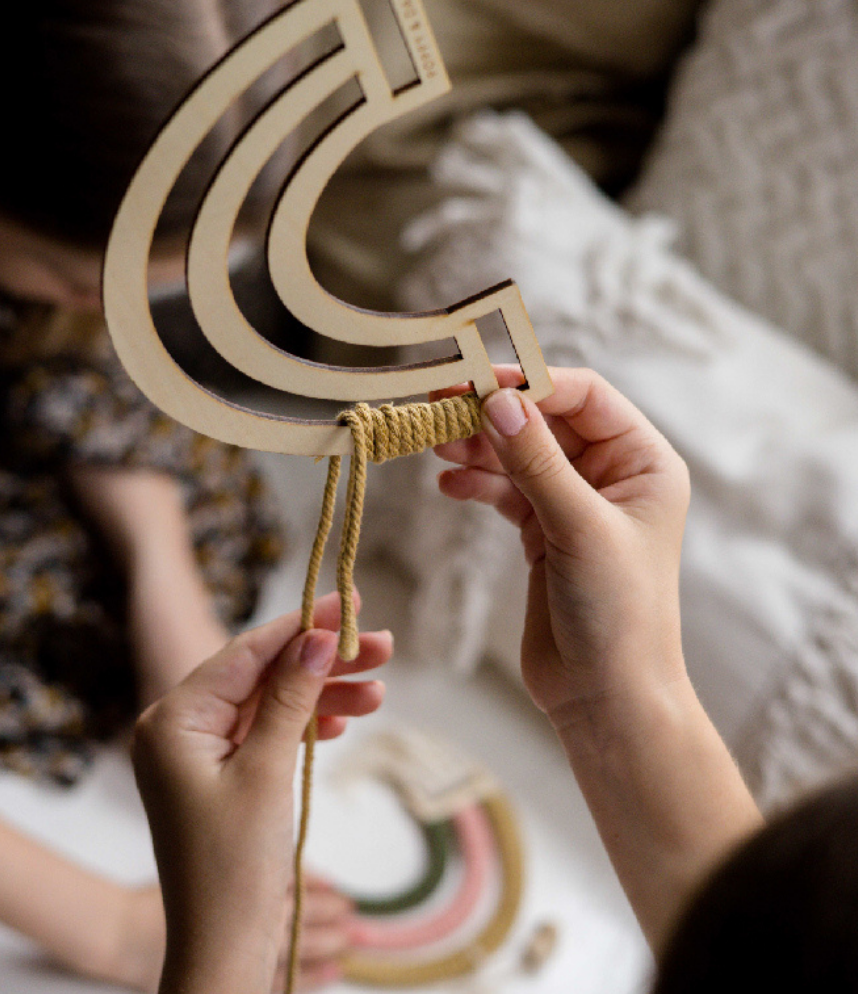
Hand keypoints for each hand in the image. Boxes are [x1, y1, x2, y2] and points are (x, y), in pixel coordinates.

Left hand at [132, 592, 391, 993]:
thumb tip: (314, 639)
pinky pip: (267, 733)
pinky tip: (345, 718)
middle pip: (260, 675)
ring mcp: (198, 752)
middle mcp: (178, 728)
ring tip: (378, 689)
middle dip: (320, 662)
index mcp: (171, 721)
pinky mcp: (220, 774)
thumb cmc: (233, 869)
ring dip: (322, 695)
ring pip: (269, 703)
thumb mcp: (267, 773)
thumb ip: (290, 699)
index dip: (297, 626)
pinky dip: (306, 725)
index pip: (243, 654)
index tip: (343, 604)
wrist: (223, 950)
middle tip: (379, 646)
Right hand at [435, 366, 689, 728]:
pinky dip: (478, 485)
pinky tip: (450, 486)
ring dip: (479, 449)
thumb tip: (495, 400)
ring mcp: (574, 504)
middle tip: (440, 409)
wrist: (606, 698)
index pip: (582, 396)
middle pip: (544, 421)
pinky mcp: (544, 534)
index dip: (531, 383)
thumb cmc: (618, 614)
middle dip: (494, 416)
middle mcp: (611, 476)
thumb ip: (536, 461)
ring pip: (519, 455)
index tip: (477, 383)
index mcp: (643, 463)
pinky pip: (506, 491)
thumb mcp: (579, 527)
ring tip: (438, 448)